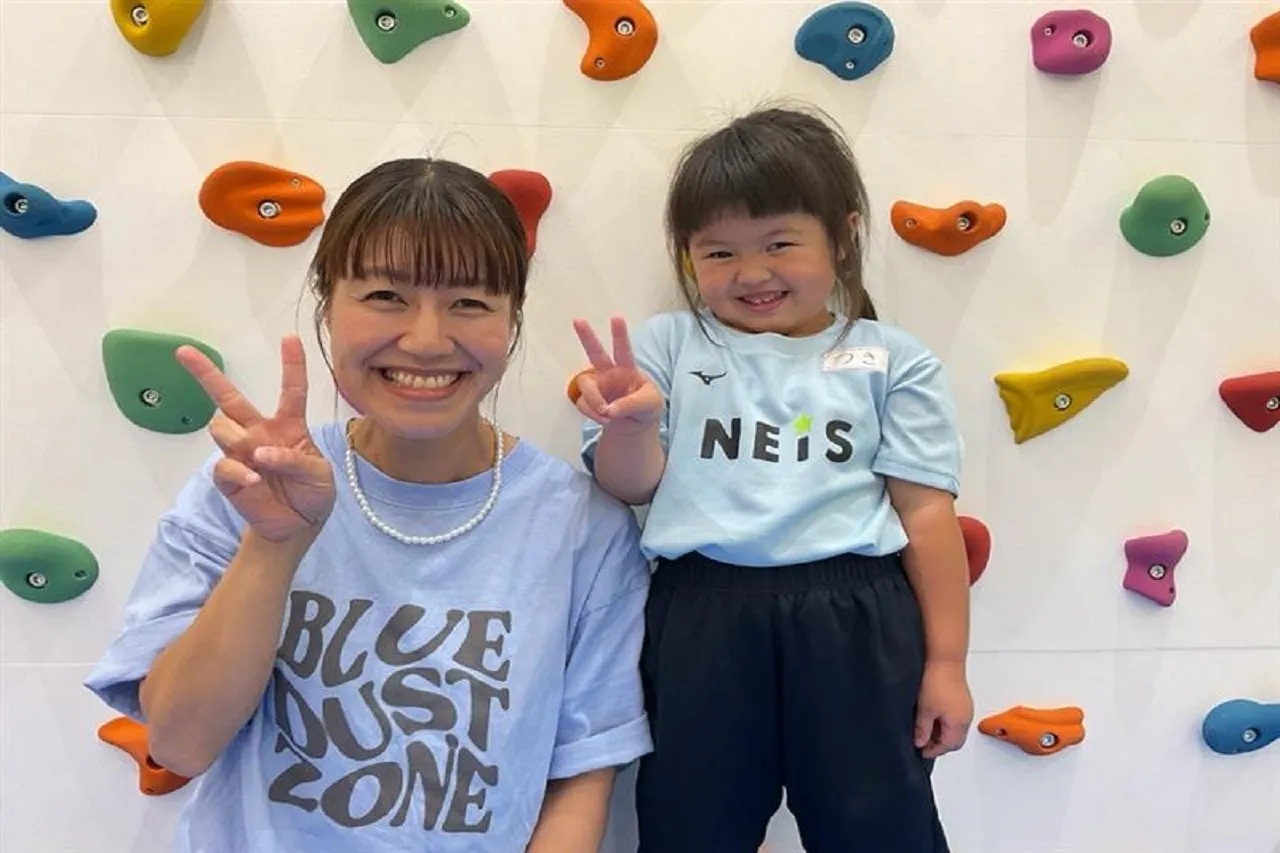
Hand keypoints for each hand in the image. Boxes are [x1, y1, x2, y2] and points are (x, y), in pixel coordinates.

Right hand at [176, 334, 335, 542]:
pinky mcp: (229, 476)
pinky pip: (223, 465)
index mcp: (288, 426)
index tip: (289, 337)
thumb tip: (262, 454)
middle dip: (206, 374)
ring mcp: (241, 453)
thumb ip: (298, 461)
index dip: (292, 364)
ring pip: (221, 427)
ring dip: (237, 438)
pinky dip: (238, 471)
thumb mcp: (320, 475)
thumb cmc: (311, 493)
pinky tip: (252, 480)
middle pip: (229, 398)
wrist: (297, 527)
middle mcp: (259, 433)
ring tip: (257, 458)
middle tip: (184, 352)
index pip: (291, 390)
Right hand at [571, 316, 663, 435]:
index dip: (620, 334)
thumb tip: (608, 410)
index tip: (617, 317)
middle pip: (595, 352)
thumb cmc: (646, 406)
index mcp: (628, 368)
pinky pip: (583, 404)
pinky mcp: (588, 400)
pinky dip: (592, 414)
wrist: (636, 425)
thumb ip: (631, 404)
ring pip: (585, 384)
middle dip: (587, 336)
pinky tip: (605, 419)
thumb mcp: (649, 404)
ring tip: (607, 414)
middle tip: (578, 320)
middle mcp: (609, 372)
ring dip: (594, 401)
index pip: (624, 349)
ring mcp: (597, 385)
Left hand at [914, 661, 972, 758]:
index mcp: (958, 724)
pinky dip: (945, 722)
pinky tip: (932, 716)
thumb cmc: (937, 682)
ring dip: (942, 733)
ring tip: (925, 729)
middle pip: (954, 740)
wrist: (945, 660)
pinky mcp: (962, 699)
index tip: (922, 751)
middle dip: (939, 744)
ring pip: (955, 729)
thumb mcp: (924, 710)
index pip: (947, 746)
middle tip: (923, 743)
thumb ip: (922, 729)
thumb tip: (920, 742)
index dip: (933, 751)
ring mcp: (965, 708)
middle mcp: (965, 718)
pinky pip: (956, 718)